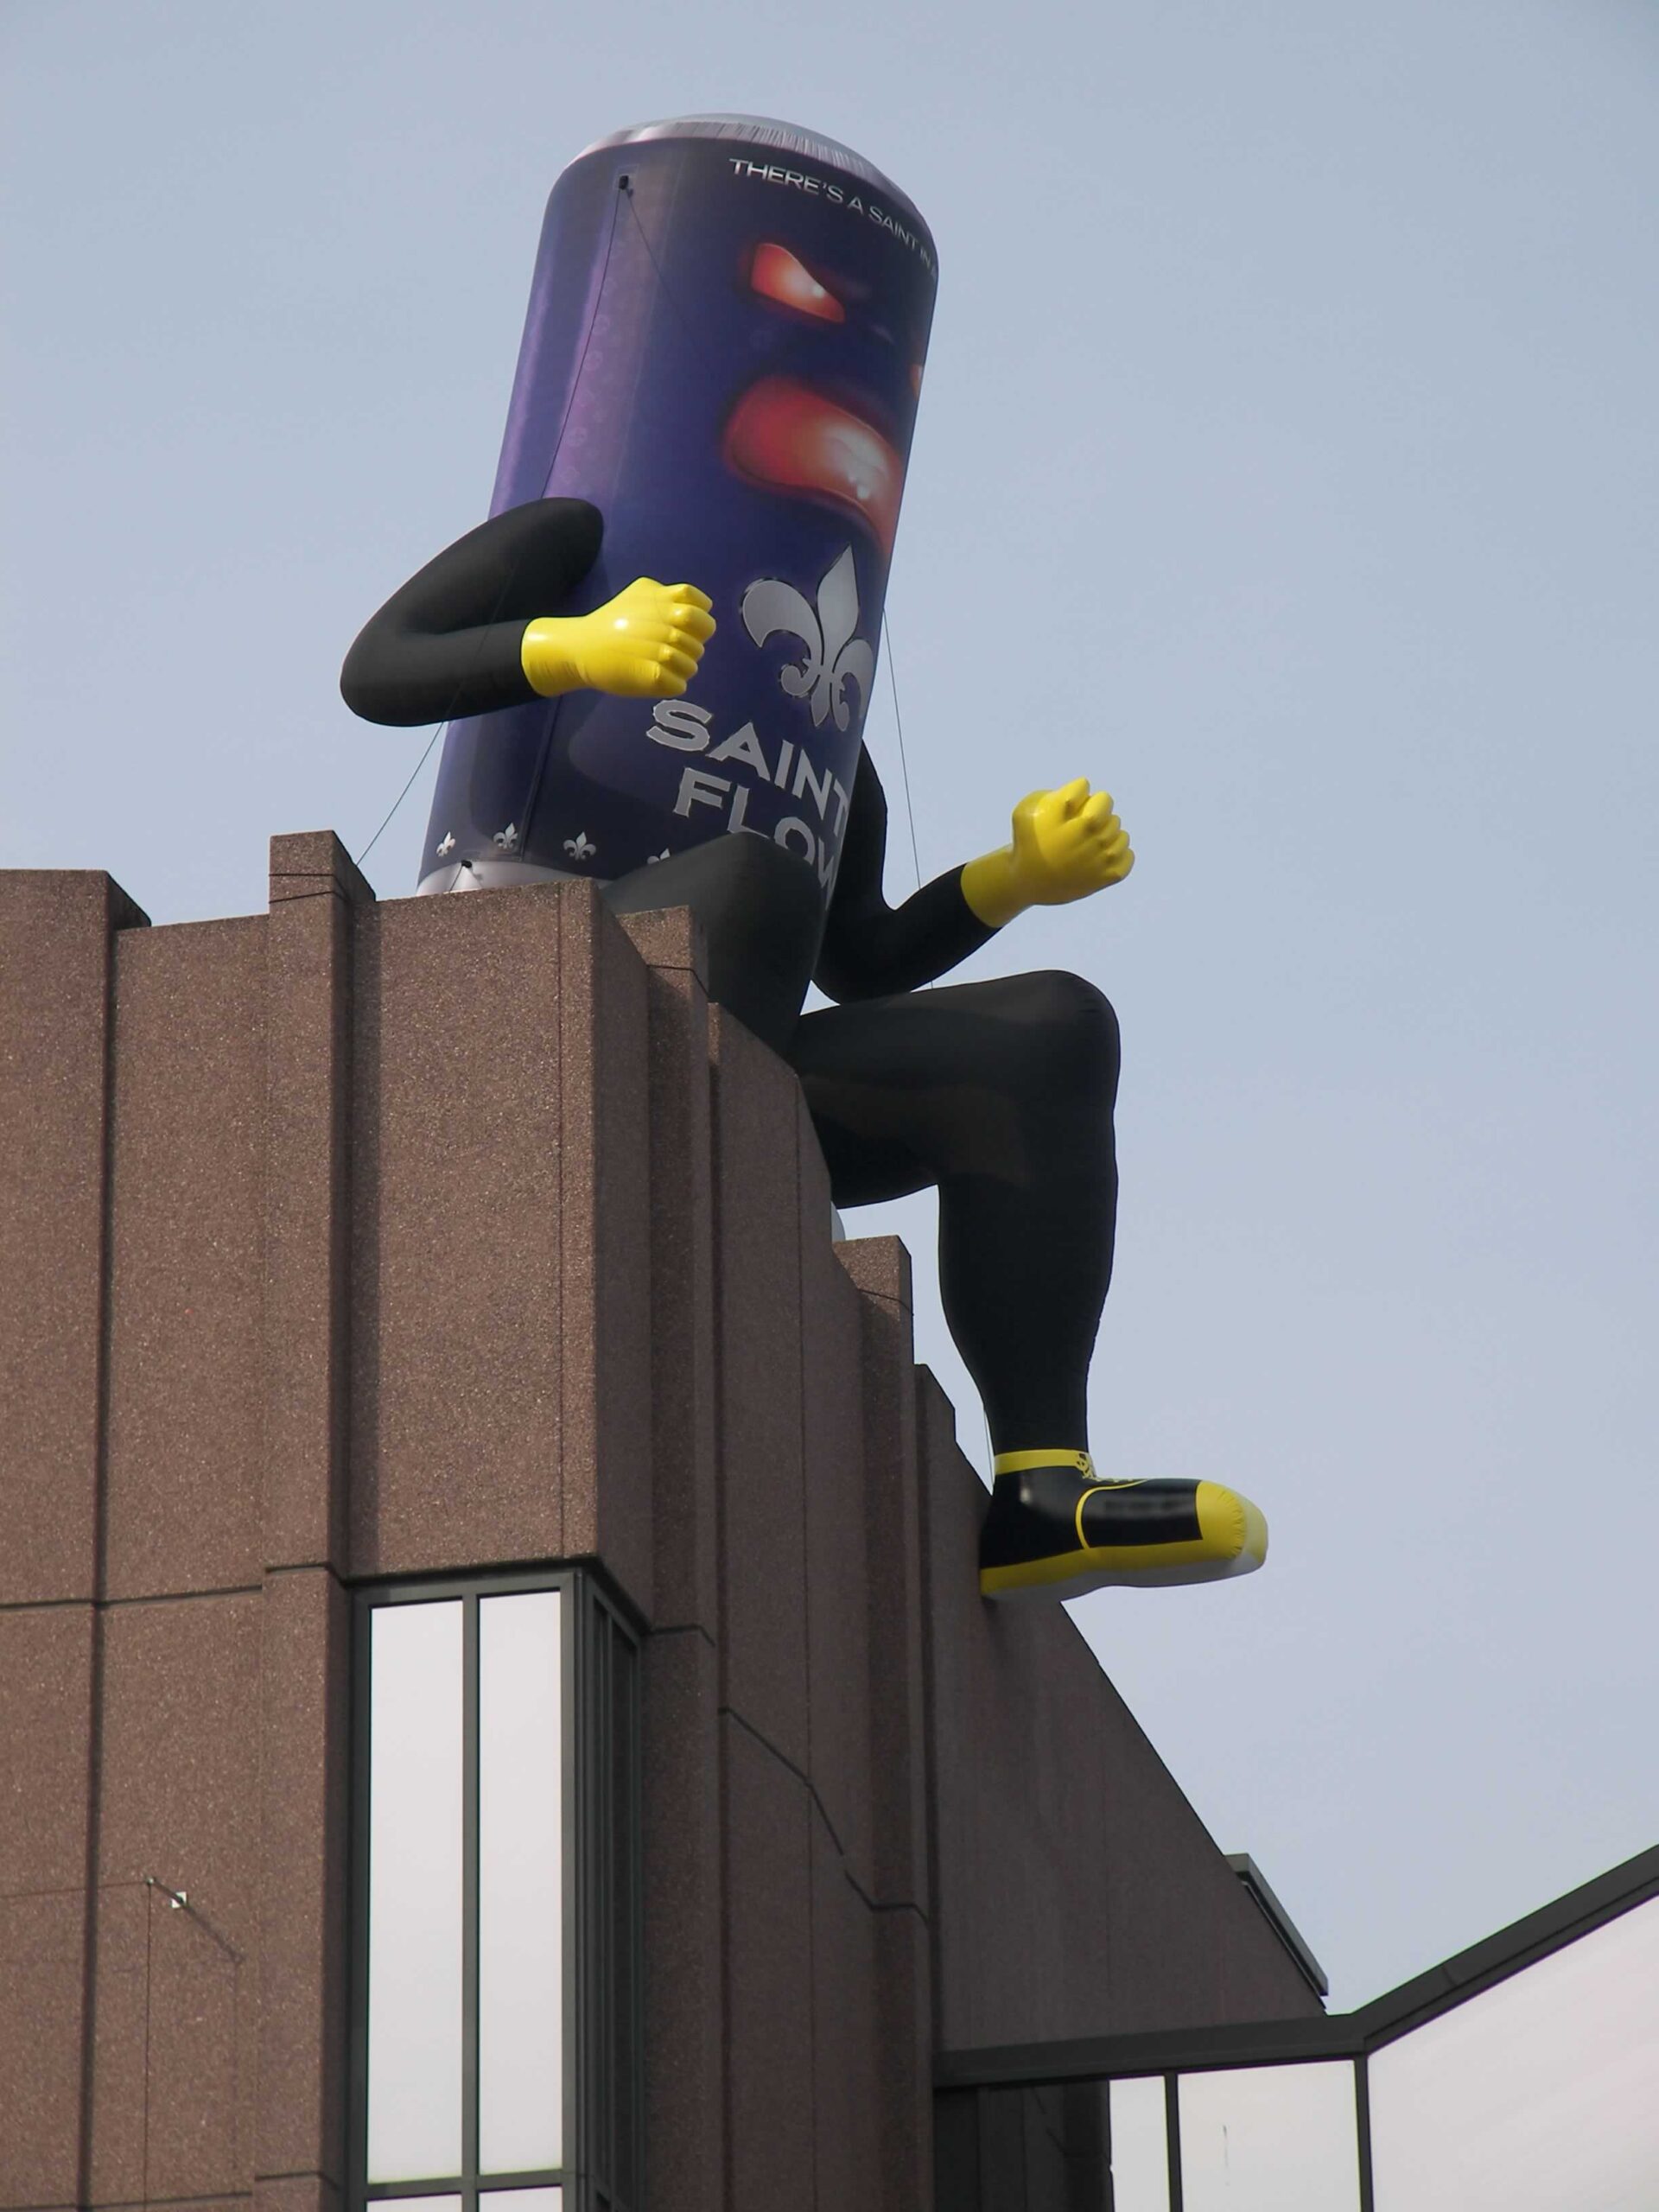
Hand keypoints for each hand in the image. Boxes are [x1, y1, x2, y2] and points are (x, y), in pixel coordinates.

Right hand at [521, 579, 714, 698]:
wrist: (581, 647)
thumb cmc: (613, 622)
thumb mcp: (639, 594)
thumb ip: (668, 597)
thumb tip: (694, 607)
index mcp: (663, 600)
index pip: (701, 608)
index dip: (700, 620)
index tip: (685, 628)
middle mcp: (667, 624)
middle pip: (702, 638)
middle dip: (692, 645)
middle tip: (671, 650)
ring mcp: (662, 652)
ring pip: (692, 665)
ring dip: (680, 668)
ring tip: (659, 664)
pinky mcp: (655, 677)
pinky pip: (679, 684)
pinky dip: (670, 684)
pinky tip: (653, 677)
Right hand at [960, 778, 1133, 928]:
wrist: (1026, 882)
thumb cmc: (1028, 841)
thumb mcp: (1025, 811)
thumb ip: (1054, 795)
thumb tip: (1085, 796)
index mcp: (1062, 813)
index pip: (1083, 785)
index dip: (1076, 792)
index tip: (1067, 806)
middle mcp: (1083, 831)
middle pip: (1106, 802)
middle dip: (1094, 810)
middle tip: (1079, 826)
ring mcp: (1098, 854)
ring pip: (1120, 831)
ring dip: (1106, 834)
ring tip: (1088, 846)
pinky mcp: (1108, 876)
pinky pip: (1128, 855)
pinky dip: (1117, 855)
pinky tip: (1098, 859)